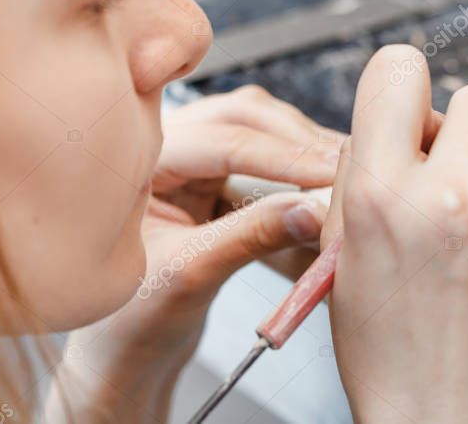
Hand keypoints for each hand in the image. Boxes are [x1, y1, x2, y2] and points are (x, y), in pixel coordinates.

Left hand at [49, 87, 344, 420]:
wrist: (126, 352)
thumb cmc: (134, 321)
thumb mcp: (191, 277)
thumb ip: (249, 237)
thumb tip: (313, 211)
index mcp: (138, 162)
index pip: (220, 142)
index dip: (282, 157)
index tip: (329, 173)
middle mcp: (160, 145)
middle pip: (239, 116)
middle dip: (294, 138)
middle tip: (341, 166)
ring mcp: (188, 156)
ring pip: (255, 125)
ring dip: (299, 144)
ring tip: (341, 170)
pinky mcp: (212, 174)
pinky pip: (262, 150)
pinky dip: (295, 162)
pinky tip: (324, 177)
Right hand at [324, 45, 467, 423]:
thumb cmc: (387, 355)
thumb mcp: (339, 259)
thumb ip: (359, 177)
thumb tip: (388, 122)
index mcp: (381, 196)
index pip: (399, 70)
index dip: (398, 85)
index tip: (403, 109)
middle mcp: (449, 199)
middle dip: (457, 128)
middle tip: (445, 168)